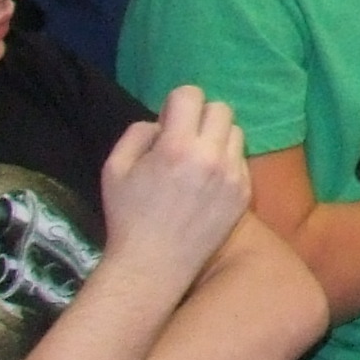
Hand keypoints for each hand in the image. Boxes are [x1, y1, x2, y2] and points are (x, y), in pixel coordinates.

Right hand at [98, 87, 250, 290]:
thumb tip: (163, 121)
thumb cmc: (128, 215)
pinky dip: (226, 161)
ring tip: (197, 160)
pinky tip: (207, 181)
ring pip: (236, 132)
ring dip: (217, 137)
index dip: (176, 103)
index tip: (168, 122)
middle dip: (200, 117)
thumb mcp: (115, 168)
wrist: (154, 263)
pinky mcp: (244, 192)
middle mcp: (211, 156)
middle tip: (183, 138)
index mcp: (176, 147)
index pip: (191, 95)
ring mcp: (233, 175)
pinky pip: (241, 159)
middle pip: (221, 109)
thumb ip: (138, 133)